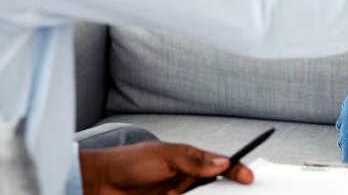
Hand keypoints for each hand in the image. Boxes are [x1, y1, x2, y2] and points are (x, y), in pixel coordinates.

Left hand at [80, 141, 252, 194]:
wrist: (99, 183)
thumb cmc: (128, 162)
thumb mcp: (164, 156)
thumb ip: (194, 161)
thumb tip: (222, 162)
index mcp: (189, 160)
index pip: (219, 165)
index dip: (236, 170)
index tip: (248, 178)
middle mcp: (186, 179)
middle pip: (215, 187)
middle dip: (227, 190)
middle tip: (241, 191)